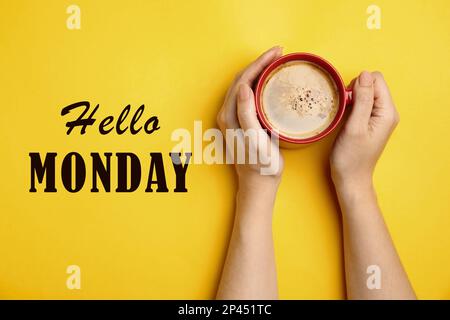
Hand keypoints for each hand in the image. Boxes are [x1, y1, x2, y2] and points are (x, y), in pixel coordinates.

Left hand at [217, 47, 283, 188]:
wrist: (258, 184)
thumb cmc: (260, 165)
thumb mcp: (255, 140)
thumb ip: (247, 114)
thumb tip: (244, 88)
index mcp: (229, 115)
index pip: (243, 80)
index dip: (259, 63)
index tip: (277, 52)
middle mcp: (227, 114)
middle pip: (242, 79)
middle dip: (260, 63)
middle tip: (279, 53)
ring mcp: (233, 118)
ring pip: (245, 86)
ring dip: (259, 71)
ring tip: (276, 62)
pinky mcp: (240, 123)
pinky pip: (248, 96)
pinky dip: (259, 84)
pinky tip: (270, 82)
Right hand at [330, 71, 399, 188]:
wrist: (350, 178)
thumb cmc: (351, 157)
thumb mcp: (355, 127)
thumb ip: (362, 99)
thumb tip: (365, 74)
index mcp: (387, 112)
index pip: (376, 80)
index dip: (358, 85)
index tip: (348, 102)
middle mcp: (386, 112)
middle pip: (371, 84)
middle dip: (355, 90)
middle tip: (345, 110)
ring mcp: (378, 117)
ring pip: (365, 92)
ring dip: (351, 98)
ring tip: (344, 115)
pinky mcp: (369, 121)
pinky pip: (361, 103)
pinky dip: (351, 105)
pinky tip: (345, 117)